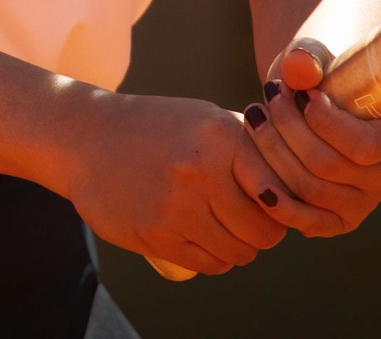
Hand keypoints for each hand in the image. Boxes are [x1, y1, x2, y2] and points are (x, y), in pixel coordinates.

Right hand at [55, 91, 287, 276]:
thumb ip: (245, 141)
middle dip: (264, 233)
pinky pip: (208, 264)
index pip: (278, 189)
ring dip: (240, 249)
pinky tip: (206, 241)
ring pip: (237, 252)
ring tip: (228, 231)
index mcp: (220, 136)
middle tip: (253, 223)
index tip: (276, 205)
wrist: (86, 138)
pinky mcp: (157, 236)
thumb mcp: (202, 117)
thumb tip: (293, 172)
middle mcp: (202, 171)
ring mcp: (178, 207)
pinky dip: (215, 259)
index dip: (284, 204)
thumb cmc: (152, 126)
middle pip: (262, 230)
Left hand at [235, 40, 380, 237]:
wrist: (316, 96)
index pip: (362, 145)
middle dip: (288, 127)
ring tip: (254, 115)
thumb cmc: (322, 72)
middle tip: (268, 94)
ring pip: (308, 189)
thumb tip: (299, 67)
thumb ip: (309, 56)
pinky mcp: (335, 221)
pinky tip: (250, 160)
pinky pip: (302, 220)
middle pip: (328, 166)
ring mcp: (362, 204)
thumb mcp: (316, 55)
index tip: (301, 92)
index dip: (325, 121)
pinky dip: (272, 193)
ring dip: (272, 150)